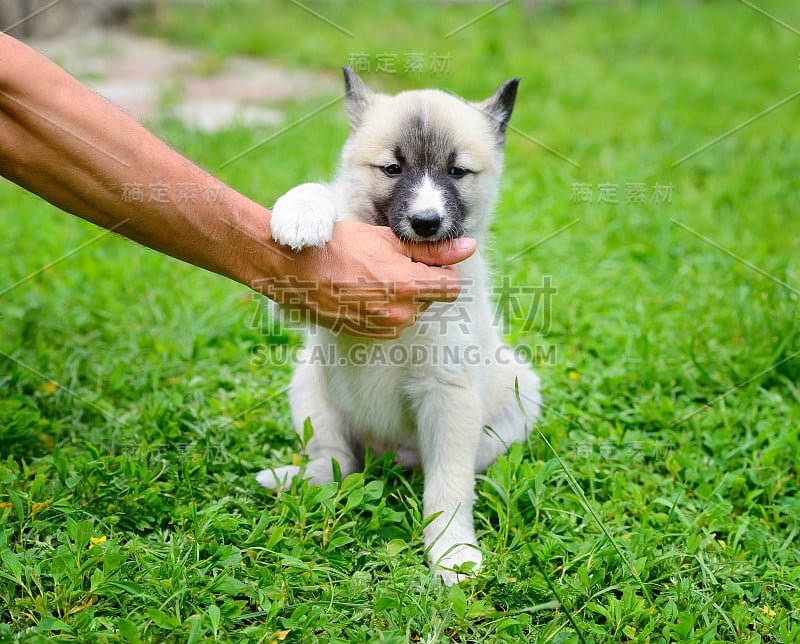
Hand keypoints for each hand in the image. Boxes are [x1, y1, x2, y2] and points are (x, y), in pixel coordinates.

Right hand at [260, 220, 475, 337]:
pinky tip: (364, 291)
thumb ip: (433, 250)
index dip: (443, 271)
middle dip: (421, 282)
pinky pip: (393, 321)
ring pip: (412, 310)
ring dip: (403, 295)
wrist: (297, 270)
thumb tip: (470, 247)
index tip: (426, 261)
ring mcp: (384, 326)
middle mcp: (400, 312)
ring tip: (373, 277)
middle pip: (432, 298)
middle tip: (391, 264)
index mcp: (409, 285)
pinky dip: (386, 307)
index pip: (452, 287)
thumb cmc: (342, 247)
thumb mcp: (389, 241)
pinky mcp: (371, 334)